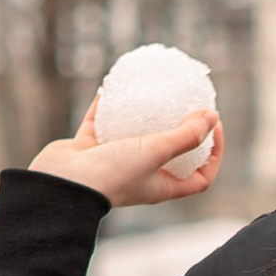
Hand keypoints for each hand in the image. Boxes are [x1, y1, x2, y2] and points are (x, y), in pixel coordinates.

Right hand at [30, 101, 222, 207]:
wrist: (61, 186)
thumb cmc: (112, 175)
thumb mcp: (155, 153)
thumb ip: (184, 136)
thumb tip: (212, 117)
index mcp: (161, 186)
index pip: (200, 178)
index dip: (214, 155)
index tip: (214, 127)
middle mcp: (140, 176)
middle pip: (169, 155)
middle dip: (181, 131)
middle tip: (187, 104)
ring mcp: (113, 162)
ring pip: (133, 136)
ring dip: (142, 117)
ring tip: (152, 93)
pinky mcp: (89, 150)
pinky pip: (100, 124)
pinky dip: (105, 108)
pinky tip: (110, 88)